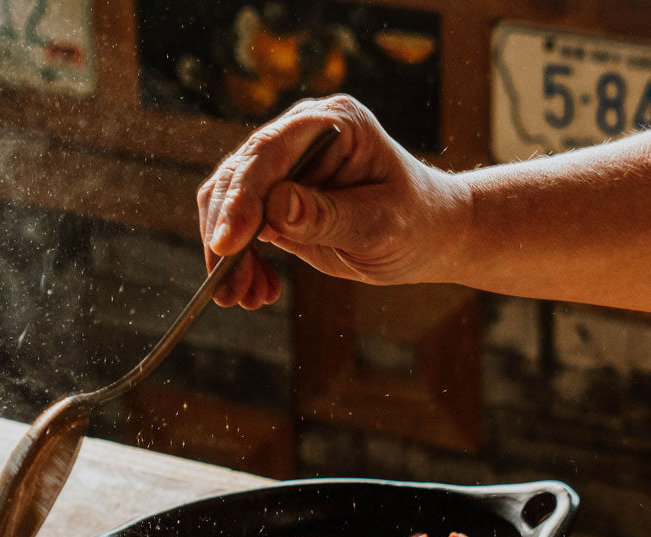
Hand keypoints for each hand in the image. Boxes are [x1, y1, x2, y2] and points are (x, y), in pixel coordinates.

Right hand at [196, 94, 467, 307]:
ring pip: (226, 206)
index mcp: (331, 123)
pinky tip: (260, 291)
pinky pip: (237, 230)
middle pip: (236, 178)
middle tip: (229, 291)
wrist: (425, 234)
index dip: (242, 198)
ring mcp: (282, 168)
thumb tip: (276, 207)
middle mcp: (298, 136)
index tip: (226, 244)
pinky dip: (239, 263)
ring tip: (245, 298)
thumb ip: (327, 215)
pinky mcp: (272, 201)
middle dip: (225, 237)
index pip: (269, 153)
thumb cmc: (414, 222)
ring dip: (227, 257)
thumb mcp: (379, 223)